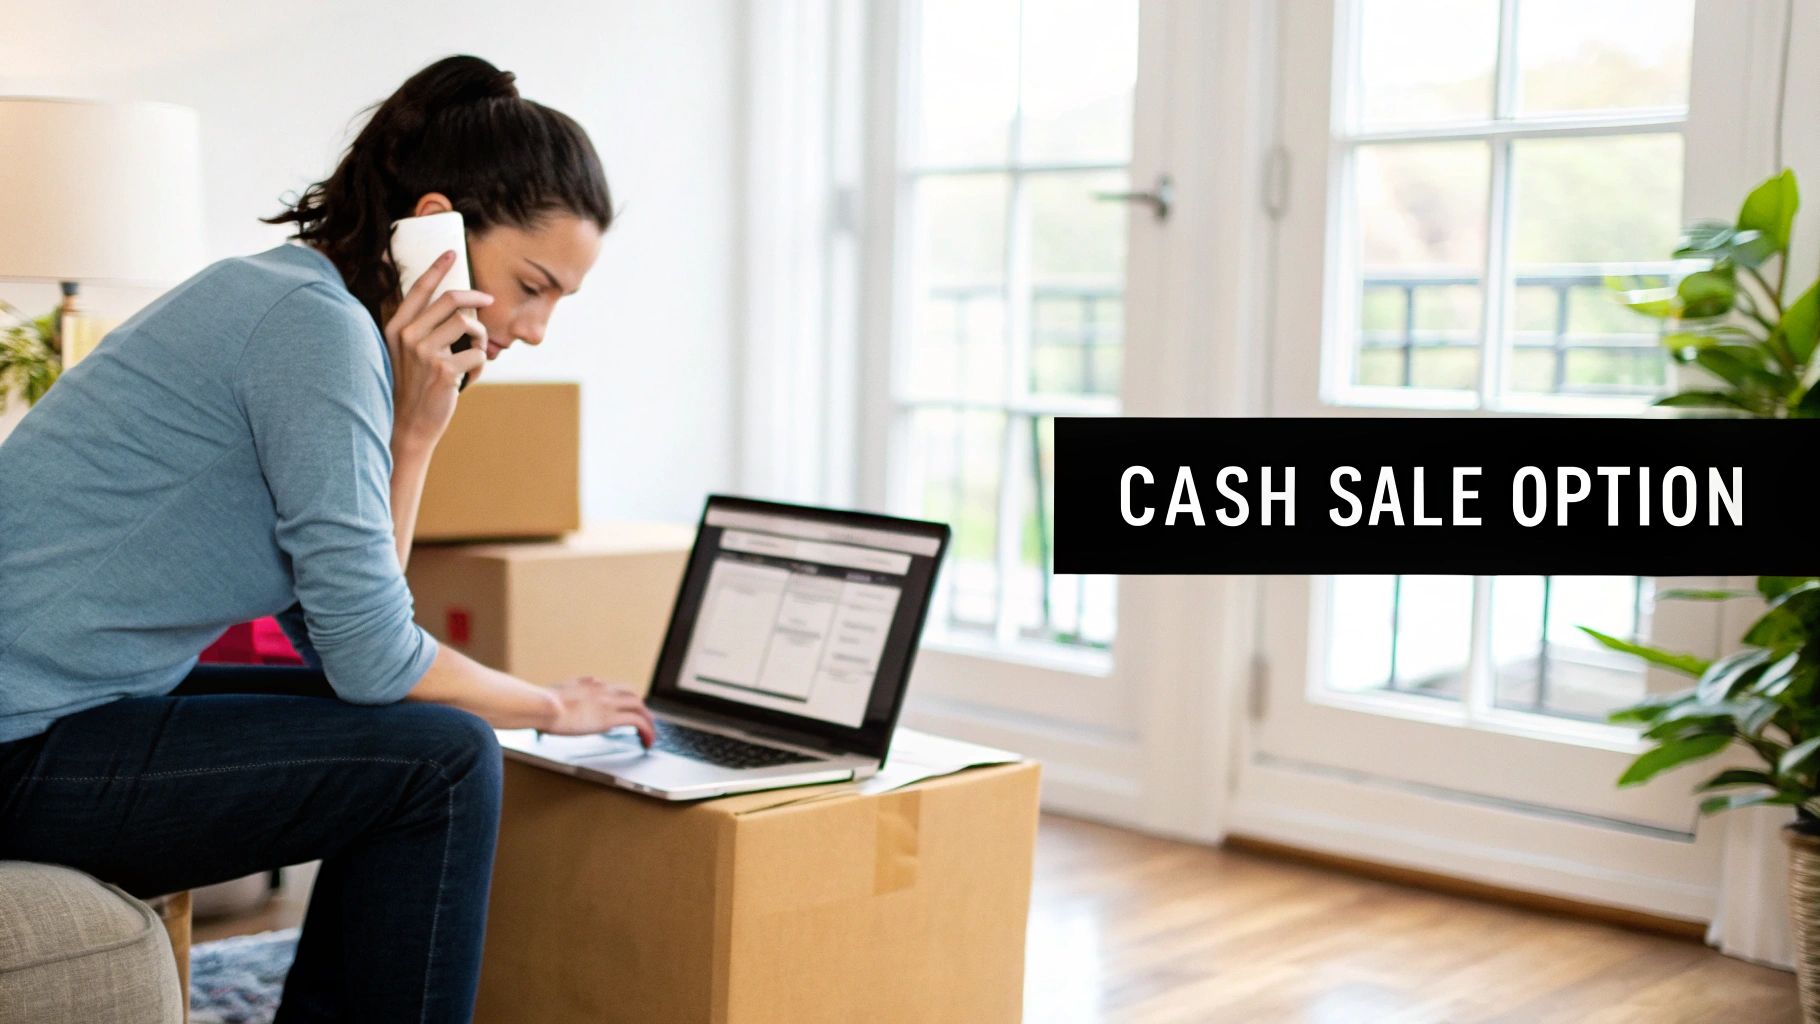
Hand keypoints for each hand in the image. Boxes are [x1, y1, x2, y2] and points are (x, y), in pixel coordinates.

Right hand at [385, 249, 490, 454]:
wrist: (408, 424)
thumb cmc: (414, 386)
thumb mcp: (408, 353)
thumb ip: (424, 328)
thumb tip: (459, 304)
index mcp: (397, 327)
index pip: (419, 289)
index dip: (437, 268)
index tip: (452, 253)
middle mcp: (408, 335)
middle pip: (452, 300)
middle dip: (477, 299)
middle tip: (490, 300)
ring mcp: (425, 352)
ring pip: (470, 325)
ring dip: (481, 338)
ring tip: (475, 353)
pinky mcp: (444, 369)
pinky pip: (478, 354)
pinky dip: (481, 365)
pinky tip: (470, 379)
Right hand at [543, 677, 656, 745]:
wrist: (542, 705)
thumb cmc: (542, 703)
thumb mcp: (557, 690)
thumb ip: (569, 689)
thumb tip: (572, 688)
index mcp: (590, 685)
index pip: (614, 689)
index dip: (623, 700)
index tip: (625, 709)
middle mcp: (603, 690)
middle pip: (632, 695)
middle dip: (640, 709)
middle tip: (644, 723)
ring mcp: (608, 703)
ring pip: (639, 707)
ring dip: (648, 721)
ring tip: (650, 735)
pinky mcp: (609, 718)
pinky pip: (637, 722)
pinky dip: (646, 730)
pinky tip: (647, 741)